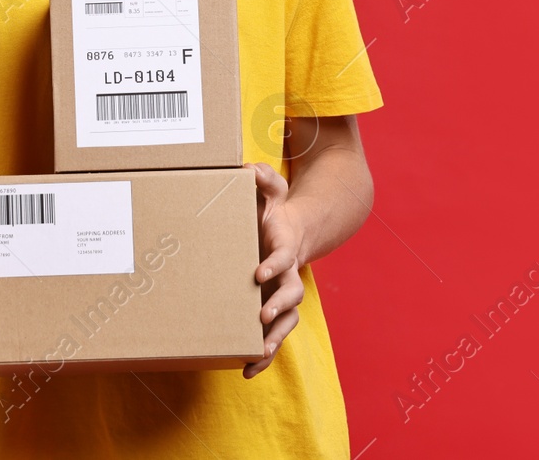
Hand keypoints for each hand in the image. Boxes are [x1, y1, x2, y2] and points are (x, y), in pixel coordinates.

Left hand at [243, 161, 306, 378]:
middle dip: (277, 307)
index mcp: (285, 247)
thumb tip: (248, 169)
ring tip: (256, 354)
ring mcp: (283, 294)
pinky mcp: (273, 307)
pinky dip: (264, 354)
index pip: (282, 258)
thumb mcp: (271, 189)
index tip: (259, 272)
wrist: (290, 230)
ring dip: (274, 338)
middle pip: (292, 295)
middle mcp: (289, 274)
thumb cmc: (274, 209)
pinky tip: (247, 370)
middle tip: (261, 316)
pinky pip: (273, 335)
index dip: (274, 265)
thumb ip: (262, 178)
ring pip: (287, 321)